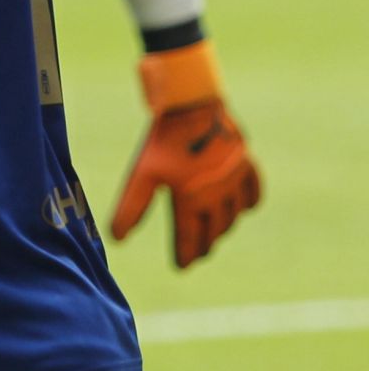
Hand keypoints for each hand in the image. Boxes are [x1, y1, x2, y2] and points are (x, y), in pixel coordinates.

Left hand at [110, 42, 260, 267]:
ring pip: (234, 215)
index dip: (185, 254)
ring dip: (224, 226)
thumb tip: (117, 238)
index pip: (190, 238)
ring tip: (214, 231)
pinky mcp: (246, 162)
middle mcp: (219, 195)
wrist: (192, 103)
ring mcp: (236, 180)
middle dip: (205, 244)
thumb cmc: (163, 140)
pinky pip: (253, 191)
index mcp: (193, 201)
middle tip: (198, 253)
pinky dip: (248, 202)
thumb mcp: (142, 174)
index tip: (181, 267)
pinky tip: (243, 207)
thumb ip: (132, 207)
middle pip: (214, 231)